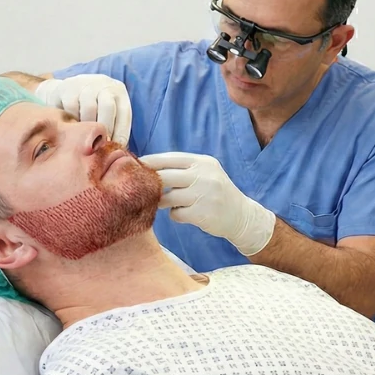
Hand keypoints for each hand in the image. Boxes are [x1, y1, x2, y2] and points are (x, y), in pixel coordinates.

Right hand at [34, 74, 131, 145]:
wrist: (67, 90)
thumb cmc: (93, 108)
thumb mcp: (108, 113)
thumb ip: (114, 128)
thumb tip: (119, 148)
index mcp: (118, 91)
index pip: (124, 112)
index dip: (121, 132)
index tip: (116, 147)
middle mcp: (103, 84)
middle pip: (107, 107)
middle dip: (105, 128)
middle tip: (100, 143)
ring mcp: (85, 85)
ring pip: (89, 108)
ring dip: (87, 126)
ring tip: (86, 137)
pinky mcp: (68, 88)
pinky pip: (72, 107)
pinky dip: (73, 120)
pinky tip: (73, 126)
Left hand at [138, 152, 275, 255]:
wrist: (242, 216)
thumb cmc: (216, 192)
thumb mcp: (206, 173)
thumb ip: (182, 168)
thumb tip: (147, 167)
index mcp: (203, 162)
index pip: (168, 158)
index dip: (148, 162)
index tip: (132, 167)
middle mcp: (204, 176)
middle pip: (164, 177)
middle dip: (148, 183)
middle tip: (137, 188)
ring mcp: (203, 195)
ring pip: (167, 197)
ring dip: (162, 202)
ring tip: (166, 203)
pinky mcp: (202, 214)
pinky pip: (175, 214)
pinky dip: (176, 215)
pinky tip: (185, 214)